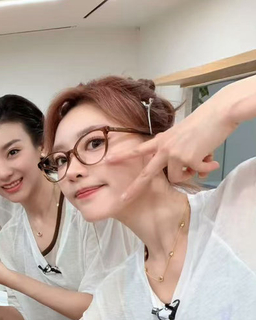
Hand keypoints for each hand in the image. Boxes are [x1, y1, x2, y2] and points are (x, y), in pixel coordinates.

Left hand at [107, 103, 230, 201]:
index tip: (107, 161)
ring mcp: (175, 154)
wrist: (218, 113)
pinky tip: (212, 161)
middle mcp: (164, 148)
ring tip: (200, 162)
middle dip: (135, 188)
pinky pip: (197, 173)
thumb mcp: (181, 135)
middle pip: (147, 174)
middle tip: (123, 199)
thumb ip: (177, 152)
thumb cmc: (203, 122)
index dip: (123, 156)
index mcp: (161, 141)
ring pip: (177, 178)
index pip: (138, 150)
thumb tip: (185, 170)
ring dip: (189, 174)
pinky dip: (206, 168)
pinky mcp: (188, 159)